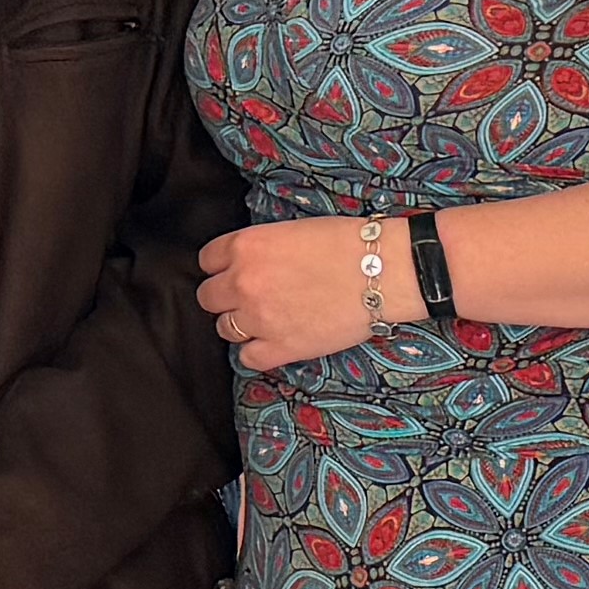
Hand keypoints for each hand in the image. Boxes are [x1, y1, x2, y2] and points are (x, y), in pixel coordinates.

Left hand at [198, 215, 384, 376]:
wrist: (381, 271)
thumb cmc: (345, 243)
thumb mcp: (290, 230)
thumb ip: (260, 248)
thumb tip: (249, 262)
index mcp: (245, 246)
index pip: (207, 261)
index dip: (222, 267)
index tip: (234, 271)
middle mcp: (243, 282)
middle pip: (209, 297)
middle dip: (226, 297)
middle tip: (249, 296)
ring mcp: (259, 317)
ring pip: (225, 328)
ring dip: (241, 324)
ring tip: (266, 318)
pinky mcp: (281, 347)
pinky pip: (247, 358)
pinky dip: (257, 352)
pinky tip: (272, 341)